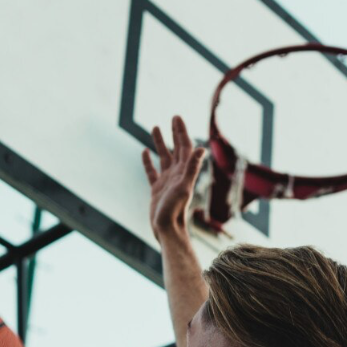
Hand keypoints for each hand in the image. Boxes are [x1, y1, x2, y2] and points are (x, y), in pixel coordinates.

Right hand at [141, 115, 206, 242]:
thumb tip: (202, 148)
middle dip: (175, 133)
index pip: (184, 147)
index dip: (181, 132)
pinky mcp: (157, 189)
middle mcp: (177, 174)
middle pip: (176, 149)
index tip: (177, 117)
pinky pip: (152, 171)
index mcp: (184, 172)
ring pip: (164, 157)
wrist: (168, 229)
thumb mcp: (183, 187)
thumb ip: (192, 168)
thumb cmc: (176, 210)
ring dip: (160, 143)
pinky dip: (148, 161)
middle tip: (173, 117)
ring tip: (155, 127)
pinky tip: (144, 152)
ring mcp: (167, 181)